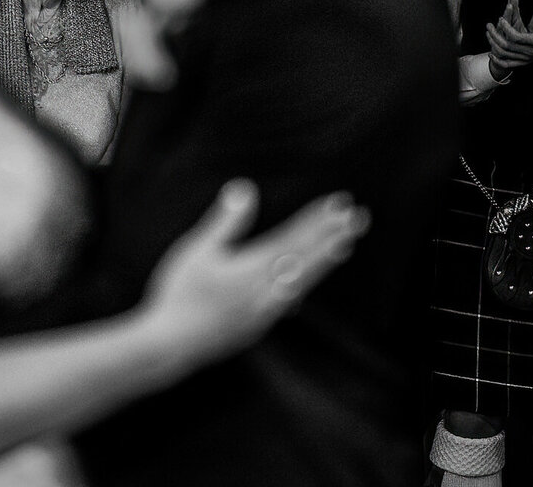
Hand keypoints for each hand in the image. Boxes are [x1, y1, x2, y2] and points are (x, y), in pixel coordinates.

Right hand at [143, 180, 368, 368]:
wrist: (172, 343)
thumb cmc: (180, 292)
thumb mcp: (198, 249)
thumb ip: (226, 221)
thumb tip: (246, 188)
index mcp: (254, 267)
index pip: (295, 237)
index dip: (318, 220)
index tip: (340, 205)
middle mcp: (267, 289)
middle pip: (308, 257)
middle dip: (333, 235)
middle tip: (359, 218)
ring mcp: (265, 309)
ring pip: (304, 280)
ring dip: (325, 259)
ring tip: (345, 244)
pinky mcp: (257, 323)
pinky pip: (290, 299)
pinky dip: (304, 285)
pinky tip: (307, 282)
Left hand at [485, 0, 532, 67]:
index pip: (516, 37)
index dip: (506, 28)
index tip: (501, 19)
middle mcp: (529, 52)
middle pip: (507, 45)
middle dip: (495, 34)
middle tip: (489, 25)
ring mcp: (525, 58)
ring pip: (504, 54)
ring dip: (493, 44)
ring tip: (488, 33)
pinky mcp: (522, 63)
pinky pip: (507, 64)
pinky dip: (497, 60)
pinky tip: (491, 54)